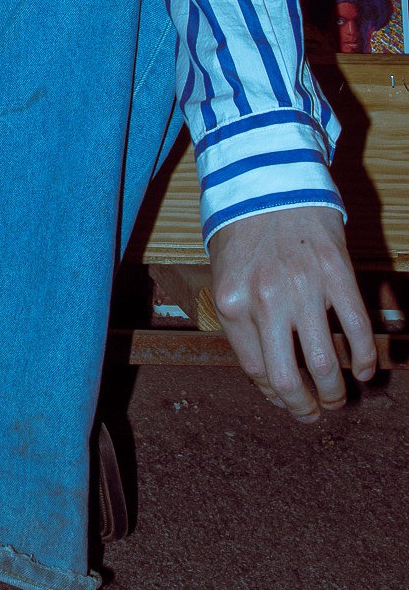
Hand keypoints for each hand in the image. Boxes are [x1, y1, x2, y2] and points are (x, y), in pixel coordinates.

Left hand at [210, 206, 376, 420]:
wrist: (269, 177)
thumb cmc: (243, 228)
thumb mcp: (225, 274)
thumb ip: (241, 318)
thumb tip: (266, 368)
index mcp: (232, 302)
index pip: (255, 370)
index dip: (273, 394)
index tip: (285, 400)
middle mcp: (264, 299)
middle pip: (287, 377)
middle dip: (304, 406)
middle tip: (314, 412)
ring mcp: (303, 287)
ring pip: (325, 362)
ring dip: (335, 390)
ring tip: (338, 397)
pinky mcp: (337, 273)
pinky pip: (356, 329)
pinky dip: (365, 358)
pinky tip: (363, 369)